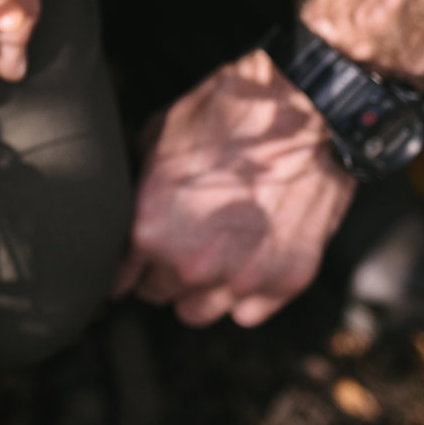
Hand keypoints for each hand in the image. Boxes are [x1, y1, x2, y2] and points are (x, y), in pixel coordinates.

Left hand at [116, 48, 355, 325]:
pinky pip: (247, 312)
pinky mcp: (285, 280)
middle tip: (174, 245)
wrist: (303, 111)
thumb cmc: (228, 115)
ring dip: (197, 291)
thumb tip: (128, 204)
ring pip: (198, 312)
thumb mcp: (158, 137)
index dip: (124, 266)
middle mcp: (192, 265)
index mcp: (150, 231)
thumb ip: (138, 186)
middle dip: (160, 273)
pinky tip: (241, 263)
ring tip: (206, 259)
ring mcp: (241, 278)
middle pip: (158, 294)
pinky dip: (242, 295)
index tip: (131, 260)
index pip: (120, 278)